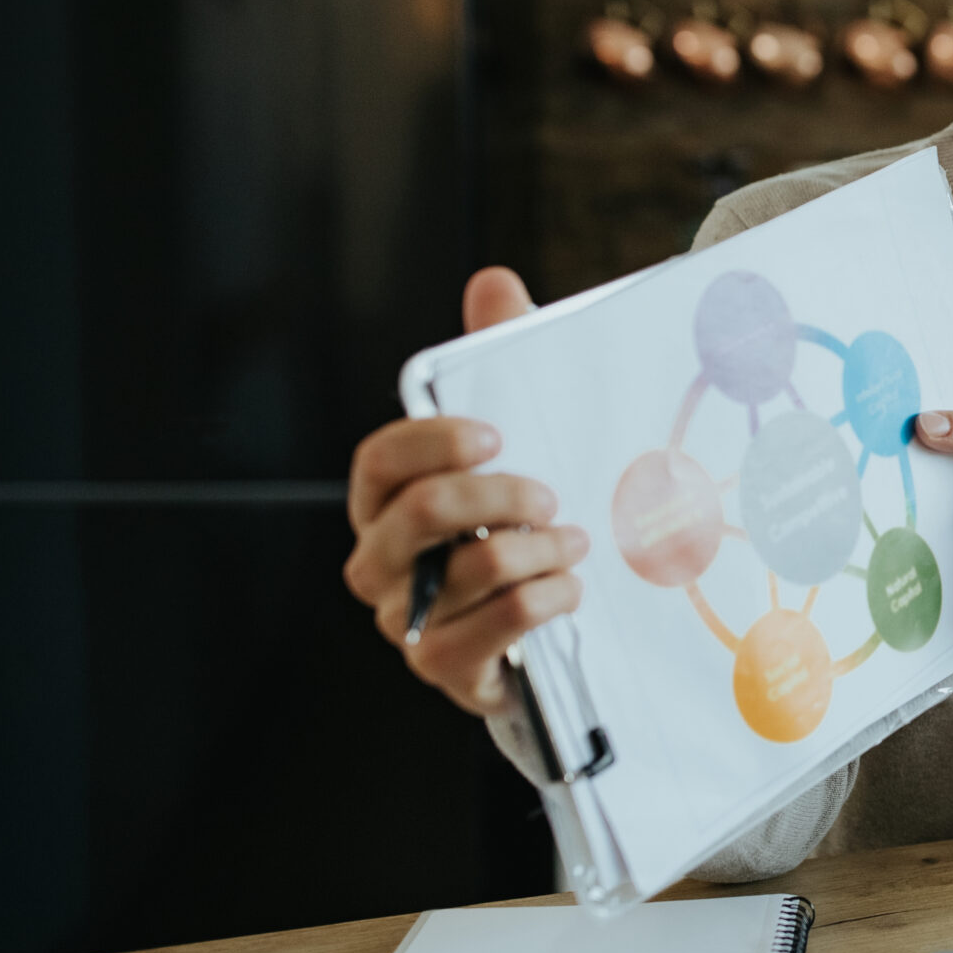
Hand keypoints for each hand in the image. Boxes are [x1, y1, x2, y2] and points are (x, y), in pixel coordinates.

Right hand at [341, 268, 591, 713]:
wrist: (534, 630)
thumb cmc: (512, 526)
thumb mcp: (513, 444)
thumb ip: (496, 362)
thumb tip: (494, 283)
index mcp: (382, 502)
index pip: (379, 461)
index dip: (433, 442)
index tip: (497, 434)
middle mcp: (380, 562)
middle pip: (419, 515)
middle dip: (498, 497)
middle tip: (550, 495)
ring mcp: (407, 620)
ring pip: (467, 572)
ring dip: (536, 552)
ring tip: (573, 543)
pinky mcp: (445, 669)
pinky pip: (490, 629)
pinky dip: (542, 601)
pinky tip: (569, 587)